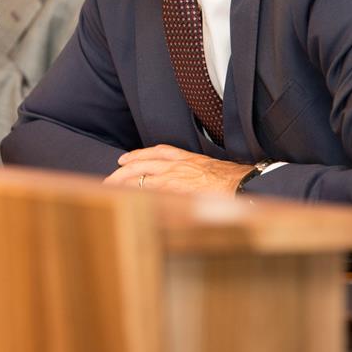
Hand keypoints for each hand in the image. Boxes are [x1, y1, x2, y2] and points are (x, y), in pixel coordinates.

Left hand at [103, 145, 253, 195]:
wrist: (242, 185)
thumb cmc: (233, 180)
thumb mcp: (211, 170)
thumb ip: (195, 174)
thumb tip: (188, 183)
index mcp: (187, 157)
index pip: (156, 152)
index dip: (138, 155)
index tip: (125, 160)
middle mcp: (177, 164)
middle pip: (142, 163)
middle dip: (123, 171)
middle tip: (109, 178)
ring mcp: (175, 176)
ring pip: (141, 176)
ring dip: (123, 182)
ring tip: (109, 188)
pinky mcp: (174, 190)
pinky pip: (150, 191)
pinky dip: (137, 194)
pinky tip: (126, 199)